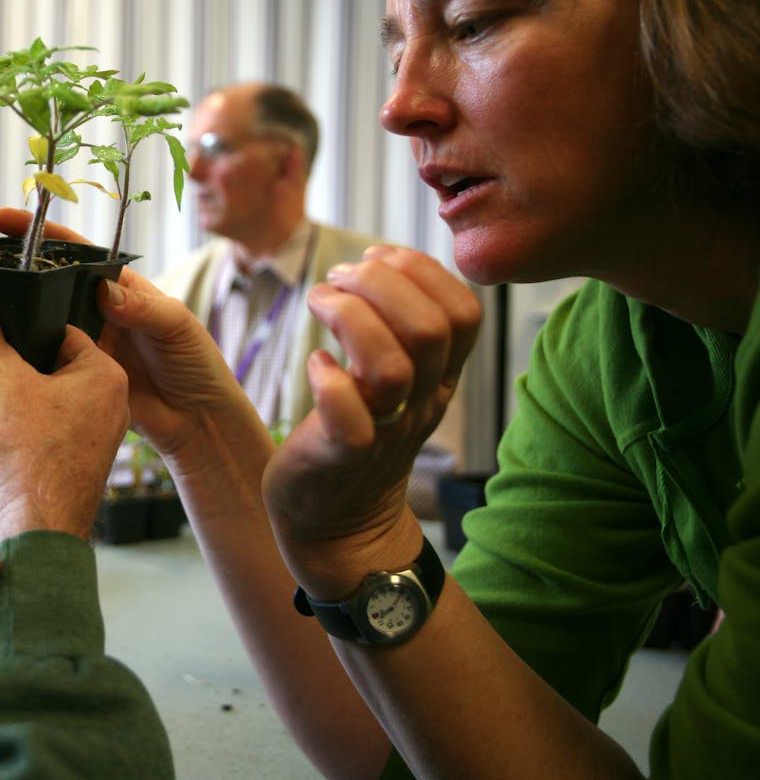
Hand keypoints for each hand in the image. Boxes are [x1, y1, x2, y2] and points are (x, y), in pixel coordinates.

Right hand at [0, 208, 266, 475]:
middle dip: (16, 271)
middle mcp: (98, 312)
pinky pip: (43, 362)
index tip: (7, 222)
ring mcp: (85, 345)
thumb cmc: (197, 366)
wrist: (197, 423)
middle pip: (51, 285)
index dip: (43, 237)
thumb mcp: (177, 328)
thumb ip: (144, 309)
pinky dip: (21, 355)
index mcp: (121, 289)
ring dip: (14, 314)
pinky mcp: (76, 379)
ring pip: (42, 323)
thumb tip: (104, 292)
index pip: (77, 254)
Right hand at [0, 268, 128, 539]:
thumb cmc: (29, 461)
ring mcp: (100, 435)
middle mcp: (113, 401)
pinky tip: (7, 444)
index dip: (21, 335)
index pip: (60, 331)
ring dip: (20, 403)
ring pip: (51, 399)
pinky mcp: (83, 462)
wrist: (36, 535)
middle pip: (53, 364)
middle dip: (18, 371)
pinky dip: (27, 432)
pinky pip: (52, 430)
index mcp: (106, 373)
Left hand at [263, 245, 480, 594]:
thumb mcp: (396, 376)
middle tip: (338, 278)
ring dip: (350, 318)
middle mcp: (421, 401)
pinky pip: (349, 421)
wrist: (339, 524)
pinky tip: (316, 364)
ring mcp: (384, 431)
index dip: (423, 270)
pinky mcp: (341, 457)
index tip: (376, 257)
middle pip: (431, 330)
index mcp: (439, 376)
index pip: (464, 312)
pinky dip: (328, 382)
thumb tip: (382, 259)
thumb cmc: (358, 433)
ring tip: (320, 303)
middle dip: (380, 283)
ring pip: (392, 368)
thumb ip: (399, 325)